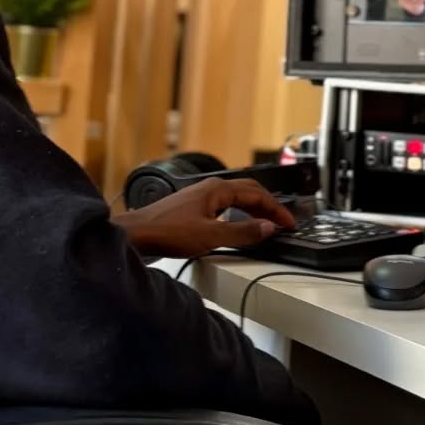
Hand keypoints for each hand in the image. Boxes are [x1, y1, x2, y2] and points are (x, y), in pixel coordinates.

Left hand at [113, 180, 297, 260]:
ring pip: (236, 199)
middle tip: (282, 222)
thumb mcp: (211, 236)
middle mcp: (211, 188)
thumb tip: (268, 227)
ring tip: (264, 224)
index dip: (276, 210)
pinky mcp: (192, 207)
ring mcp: (200, 196)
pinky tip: (236, 226)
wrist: (136, 234)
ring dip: (253, 210)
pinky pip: (224, 206)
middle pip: (249, 192)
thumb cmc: (167, 232)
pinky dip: (238, 214)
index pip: (257, 195)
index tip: (288, 223)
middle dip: (268, 206)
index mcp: (218, 189)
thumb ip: (243, 233)